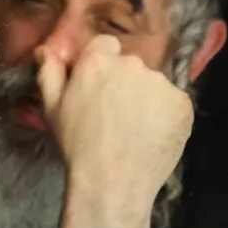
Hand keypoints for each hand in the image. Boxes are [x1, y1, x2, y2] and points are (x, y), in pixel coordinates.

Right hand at [40, 36, 195, 227]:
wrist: (112, 183)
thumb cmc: (78, 147)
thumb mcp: (52, 109)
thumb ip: (49, 73)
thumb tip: (45, 50)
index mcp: (98, 62)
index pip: (105, 45)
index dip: (101, 65)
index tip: (98, 88)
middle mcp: (132, 65)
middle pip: (130, 66)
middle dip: (123, 84)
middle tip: (113, 116)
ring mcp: (161, 84)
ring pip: (152, 84)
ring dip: (145, 99)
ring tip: (132, 130)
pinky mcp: (182, 103)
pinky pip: (172, 102)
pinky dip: (164, 115)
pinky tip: (149, 136)